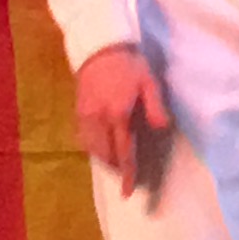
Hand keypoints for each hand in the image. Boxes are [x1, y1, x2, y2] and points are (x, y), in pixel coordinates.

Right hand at [73, 46, 171, 195]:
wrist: (100, 46)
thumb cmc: (129, 64)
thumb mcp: (149, 82)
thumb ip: (155, 107)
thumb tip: (160, 129)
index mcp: (118, 114)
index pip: (123, 152)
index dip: (127, 173)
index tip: (128, 192)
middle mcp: (99, 119)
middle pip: (105, 155)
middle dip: (116, 167)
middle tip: (126, 173)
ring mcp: (85, 116)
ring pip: (92, 149)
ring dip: (104, 159)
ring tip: (115, 161)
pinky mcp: (78, 111)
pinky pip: (83, 139)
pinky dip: (92, 148)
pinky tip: (100, 146)